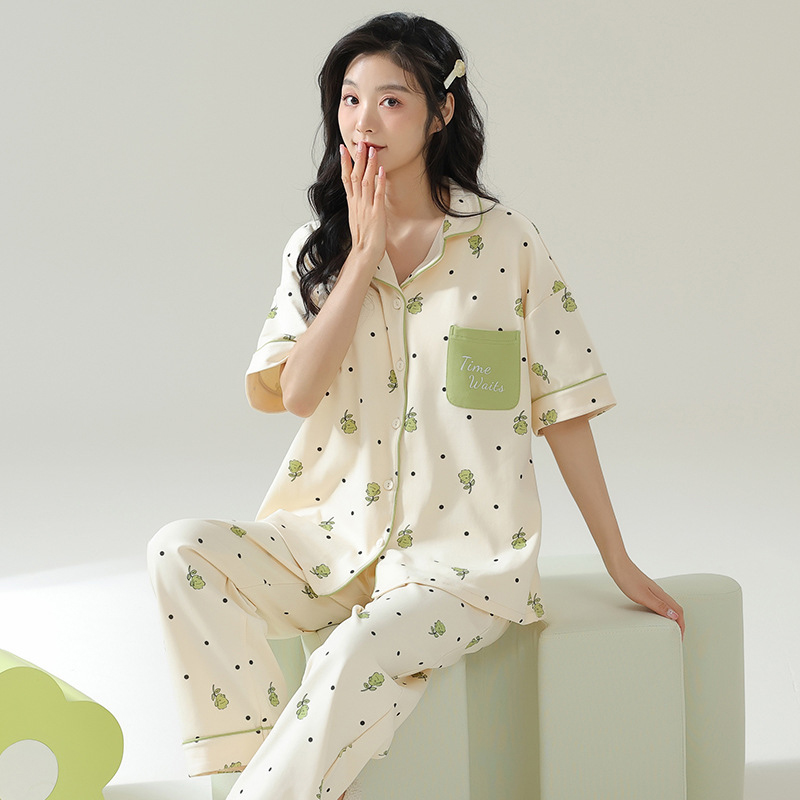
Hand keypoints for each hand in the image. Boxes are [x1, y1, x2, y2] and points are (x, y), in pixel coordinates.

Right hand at [340, 142, 386, 267]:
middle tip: (359, 143)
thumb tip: (355, 195)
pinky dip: (379, 181)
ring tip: (371, 150)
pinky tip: (381, 170)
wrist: (364, 253)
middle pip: (355, 176)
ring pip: (366, 182)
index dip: (345, 163)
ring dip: (368, 165)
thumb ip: (356, 205)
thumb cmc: (362, 239)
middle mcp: (357, 203)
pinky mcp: (377, 213)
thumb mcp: (356, 218)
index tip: (344, 149)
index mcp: (352, 204)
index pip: (346, 179)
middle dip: (357, 158)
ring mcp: (366, 207)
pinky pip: (378, 194)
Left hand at [605, 555, 684, 638]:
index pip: (678, 611)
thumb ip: (659, 606)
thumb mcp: (643, 596)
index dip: (682, 625)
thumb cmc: (628, 579)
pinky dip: (663, 611)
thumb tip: (674, 616)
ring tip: (670, 627)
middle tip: (678, 635)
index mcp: (661, 594)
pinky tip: (656, 613)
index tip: (680, 637)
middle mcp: (659, 592)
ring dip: (672, 617)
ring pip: (668, 605)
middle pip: (676, 608)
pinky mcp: (645, 590)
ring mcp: (653, 590)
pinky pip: (659, 602)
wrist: (618, 565)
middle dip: (680, 622)